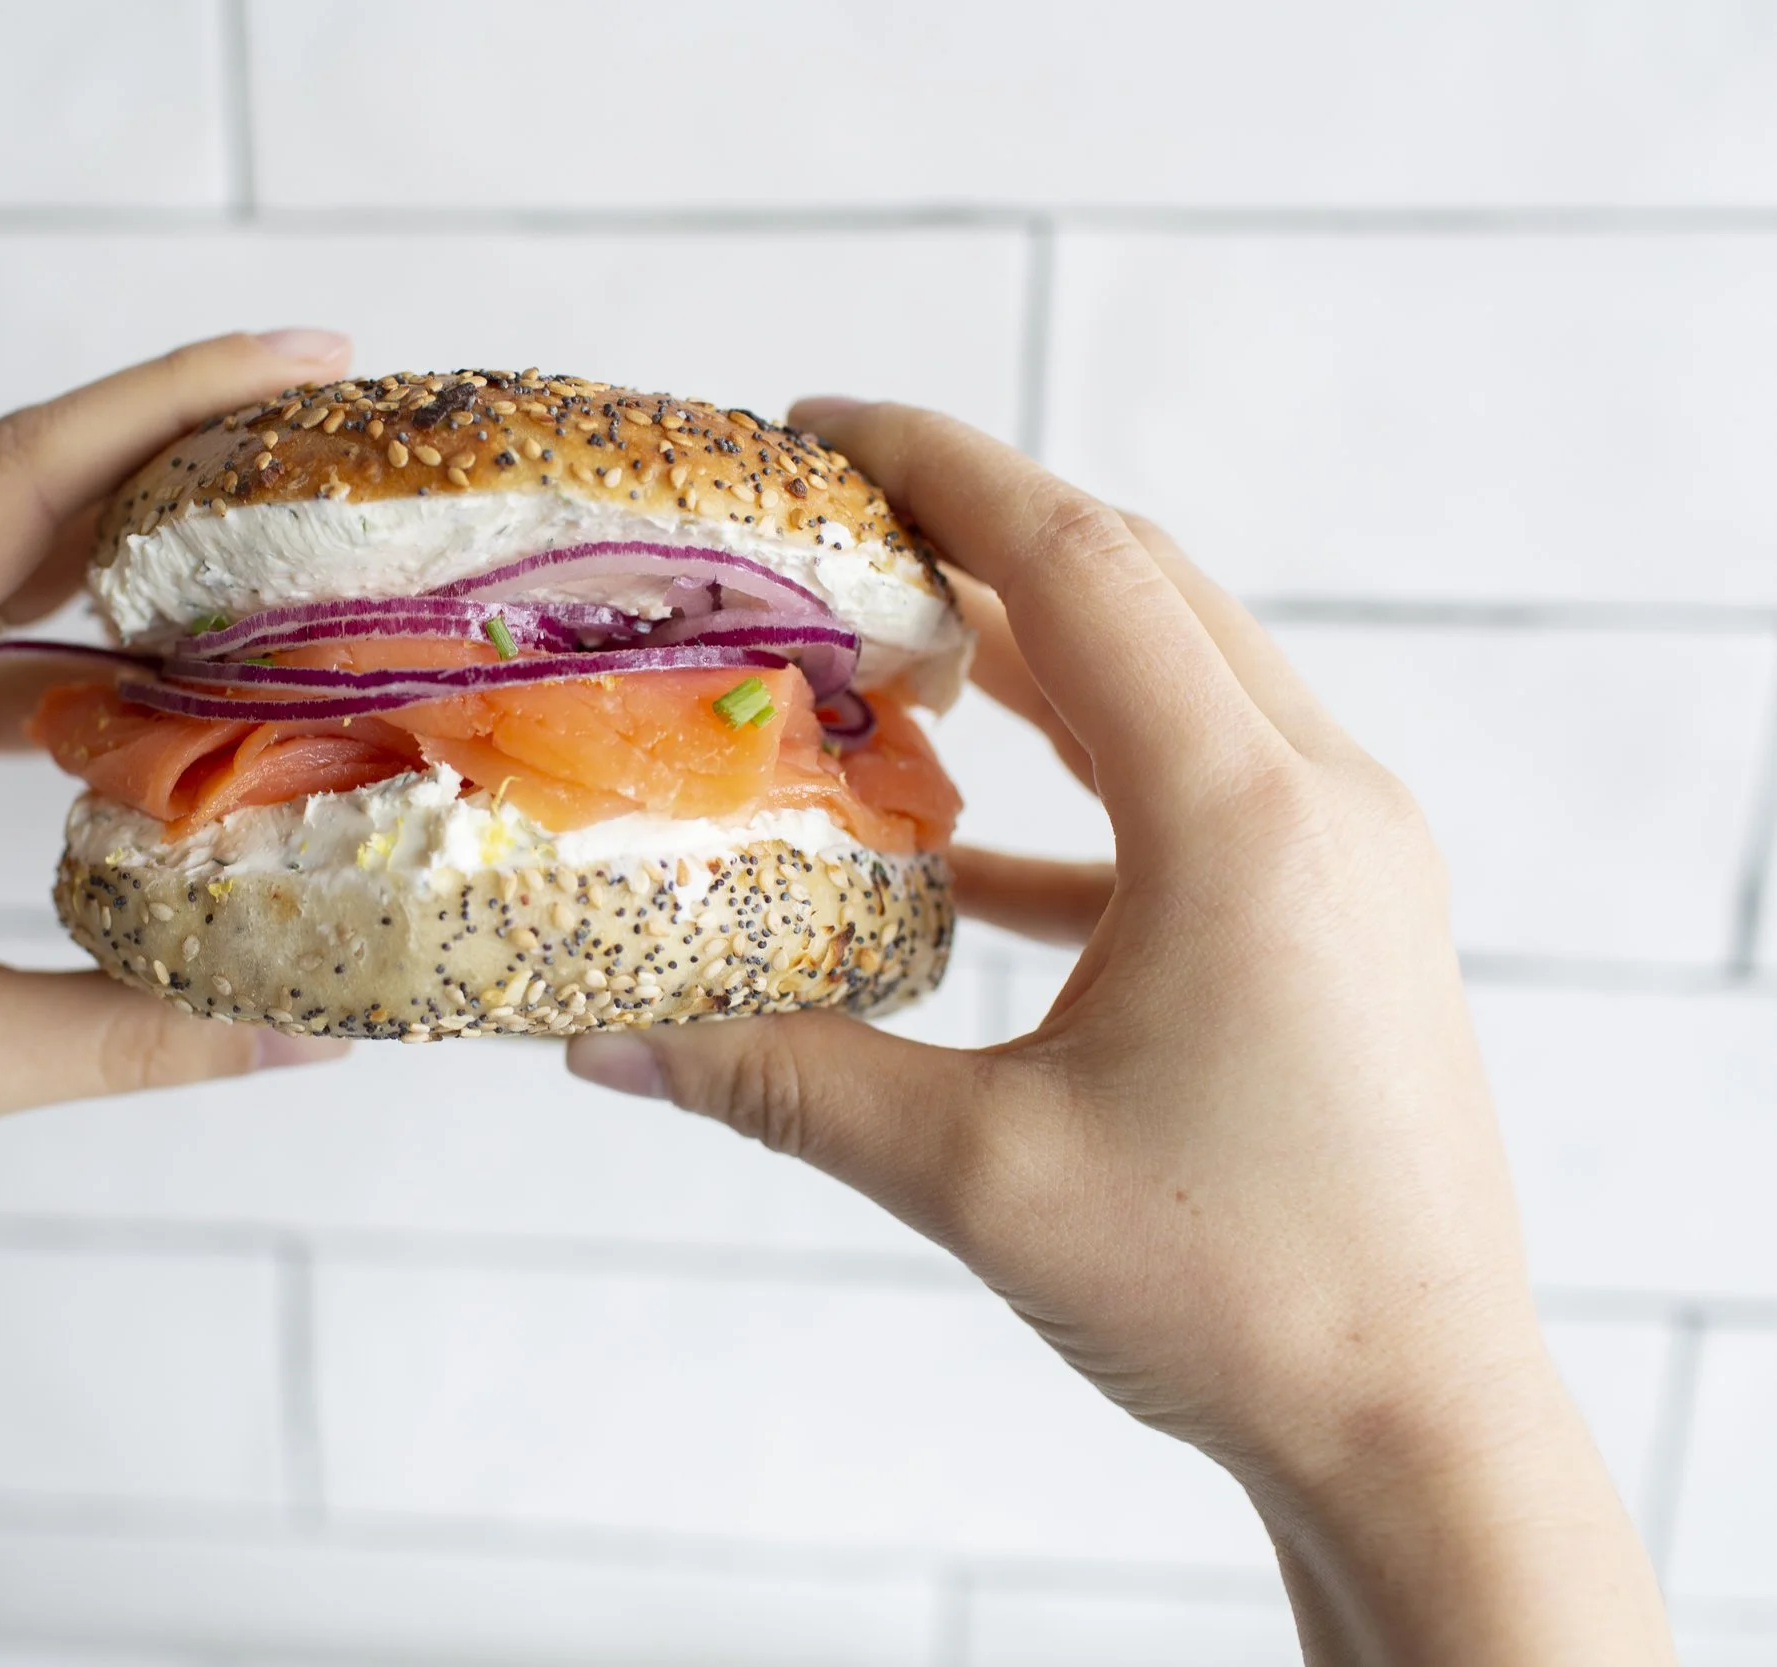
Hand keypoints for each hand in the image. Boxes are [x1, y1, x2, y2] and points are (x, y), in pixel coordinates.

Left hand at [0, 331, 356, 1496]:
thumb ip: (136, 1038)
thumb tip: (324, 1021)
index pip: (10, 483)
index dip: (163, 406)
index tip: (301, 361)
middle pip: (15, 476)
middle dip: (173, 424)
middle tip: (325, 398)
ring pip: (7, 538)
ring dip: (139, 508)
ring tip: (281, 492)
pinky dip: (101, 615)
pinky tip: (197, 643)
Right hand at [565, 401, 1672, 1664]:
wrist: (1423, 1422)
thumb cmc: (1236, 1292)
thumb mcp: (977, 1172)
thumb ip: (779, 1080)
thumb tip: (600, 1036)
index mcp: (1246, 819)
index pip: (1080, 567)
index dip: (943, 470)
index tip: (820, 424)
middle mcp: (1320, 802)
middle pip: (1138, 589)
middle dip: (979, 530)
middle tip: (830, 514)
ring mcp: (1346, 859)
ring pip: (1175, 680)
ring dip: (1035, 643)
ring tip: (888, 640)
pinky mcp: (1337, 922)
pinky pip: (1194, 795)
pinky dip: (1078, 782)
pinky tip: (963, 846)